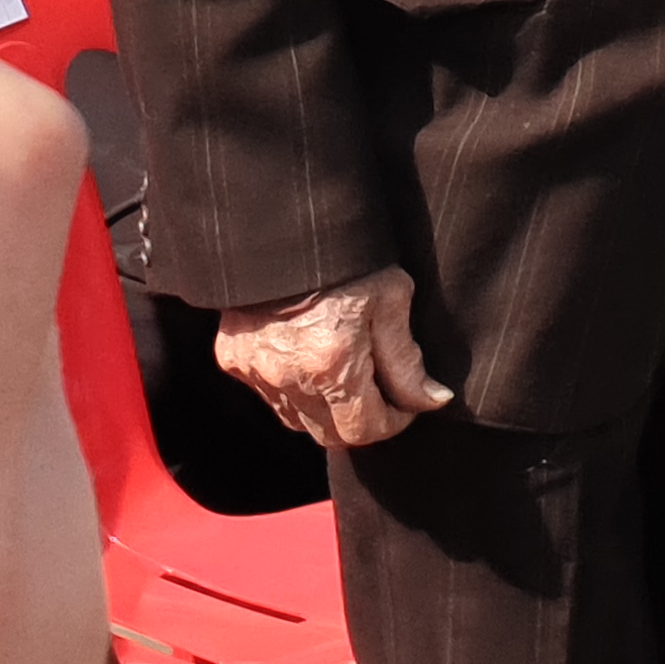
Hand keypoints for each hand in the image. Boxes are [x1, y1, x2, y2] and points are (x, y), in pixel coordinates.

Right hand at [215, 265, 451, 447]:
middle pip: (329, 435)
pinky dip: (294, 390)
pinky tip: (312, 359)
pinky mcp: (233, 360)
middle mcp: (288, 380)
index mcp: (332, 368)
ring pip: (296, 421)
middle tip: (383, 391)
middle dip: (361, 421)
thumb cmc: (349, 260)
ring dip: (326, 410)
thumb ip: (407, 361)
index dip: (393, 423)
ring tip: (350, 373)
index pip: (365, 431)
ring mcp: (256, 374)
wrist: (285, 227)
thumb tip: (431, 401)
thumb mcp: (392, 300)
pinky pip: (270, 395)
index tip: (409, 403)